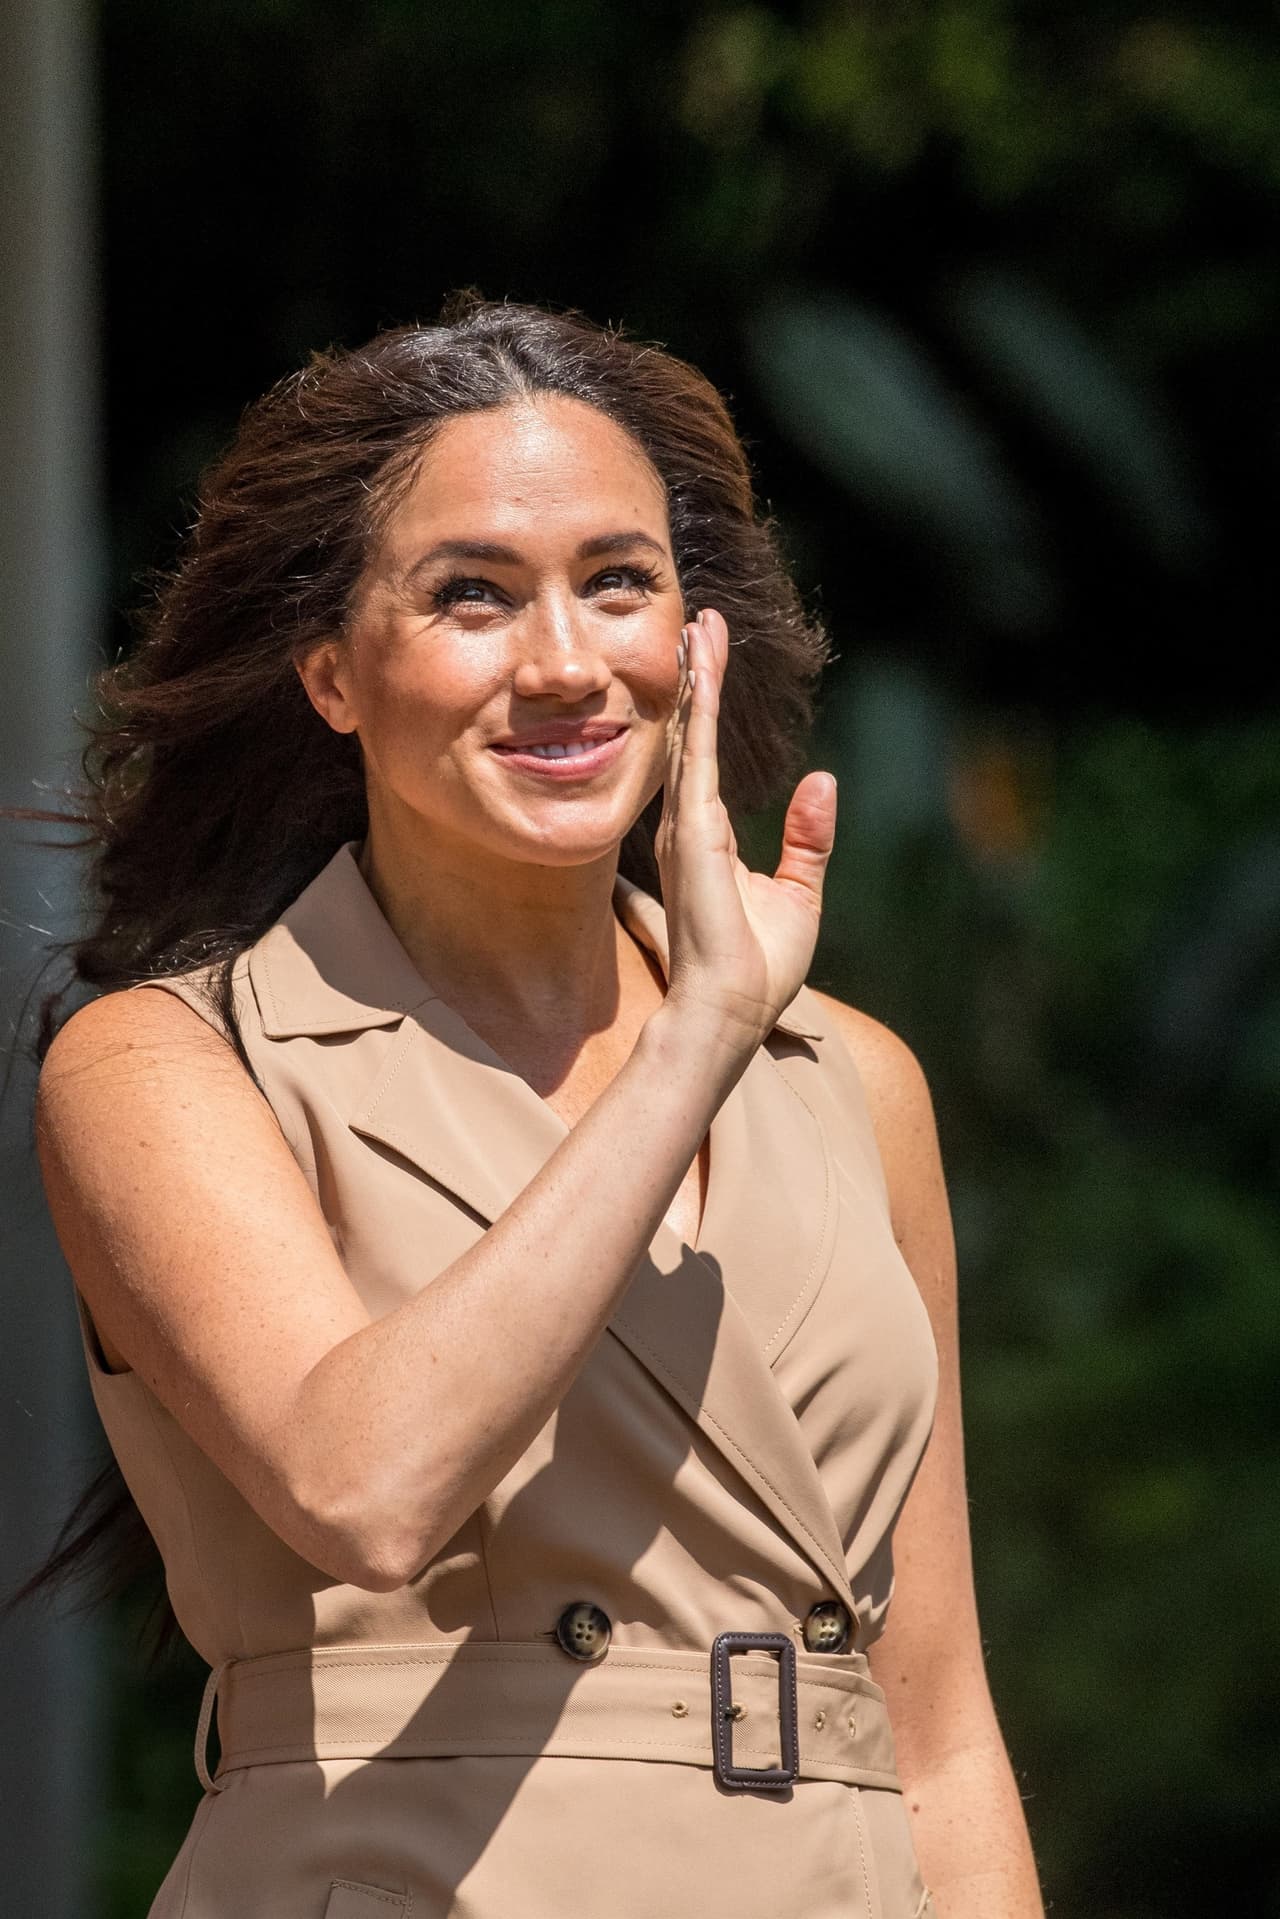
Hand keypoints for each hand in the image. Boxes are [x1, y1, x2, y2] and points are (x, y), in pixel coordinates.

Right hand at [655, 606, 836, 1049]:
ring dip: (697, 679)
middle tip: (698, 624)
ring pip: (690, 735)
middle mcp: (688, 826)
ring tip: (699, 628)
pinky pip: (696, 754)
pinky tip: (703, 669)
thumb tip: (822, 781)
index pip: (705, 761)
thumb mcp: (798, 893)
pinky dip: (700, 709)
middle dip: (696, 679)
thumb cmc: (758, 966)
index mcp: (707, 840)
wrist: (732, 1007)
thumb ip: (807, 839)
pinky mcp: (693, 830)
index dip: (706, 712)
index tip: (709, 663)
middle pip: (690, 736)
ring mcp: (686, 825)